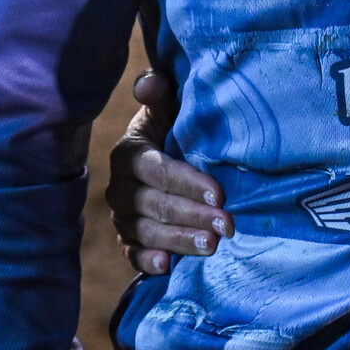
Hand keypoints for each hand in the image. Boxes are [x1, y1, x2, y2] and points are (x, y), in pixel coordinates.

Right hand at [107, 69, 229, 275]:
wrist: (161, 155)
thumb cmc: (171, 127)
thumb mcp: (167, 107)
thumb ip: (159, 92)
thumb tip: (151, 83)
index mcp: (130, 153)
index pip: (159, 171)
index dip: (188, 183)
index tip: (220, 194)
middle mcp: (121, 188)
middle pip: (157, 205)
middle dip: (194, 216)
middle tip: (228, 225)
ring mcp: (122, 217)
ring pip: (149, 232)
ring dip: (180, 241)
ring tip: (213, 246)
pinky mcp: (127, 239)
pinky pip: (132, 254)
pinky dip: (147, 261)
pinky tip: (168, 266)